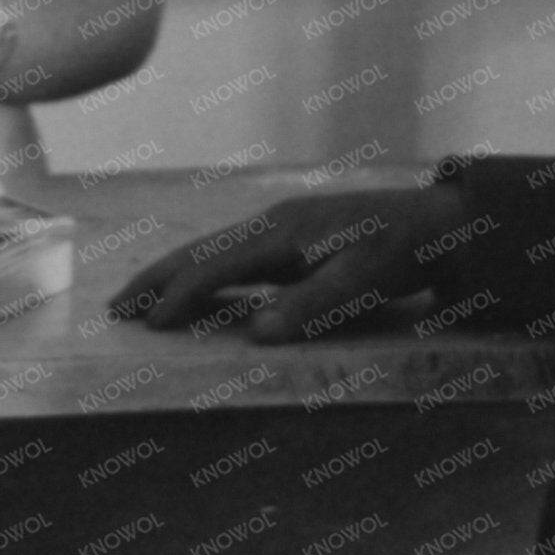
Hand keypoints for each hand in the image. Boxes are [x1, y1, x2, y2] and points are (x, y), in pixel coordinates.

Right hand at [107, 186, 467, 343]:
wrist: (439, 221)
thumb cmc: (403, 251)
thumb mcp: (364, 280)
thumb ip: (312, 305)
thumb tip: (256, 333)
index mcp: (284, 231)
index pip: (217, 265)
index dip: (180, 294)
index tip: (148, 324)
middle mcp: (274, 222)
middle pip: (201, 249)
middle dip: (157, 277)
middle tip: (115, 306)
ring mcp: (282, 227)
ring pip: (214, 249)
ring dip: (175, 273)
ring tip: (141, 298)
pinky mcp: (293, 237)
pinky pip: (234, 255)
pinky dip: (204, 271)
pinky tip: (198, 290)